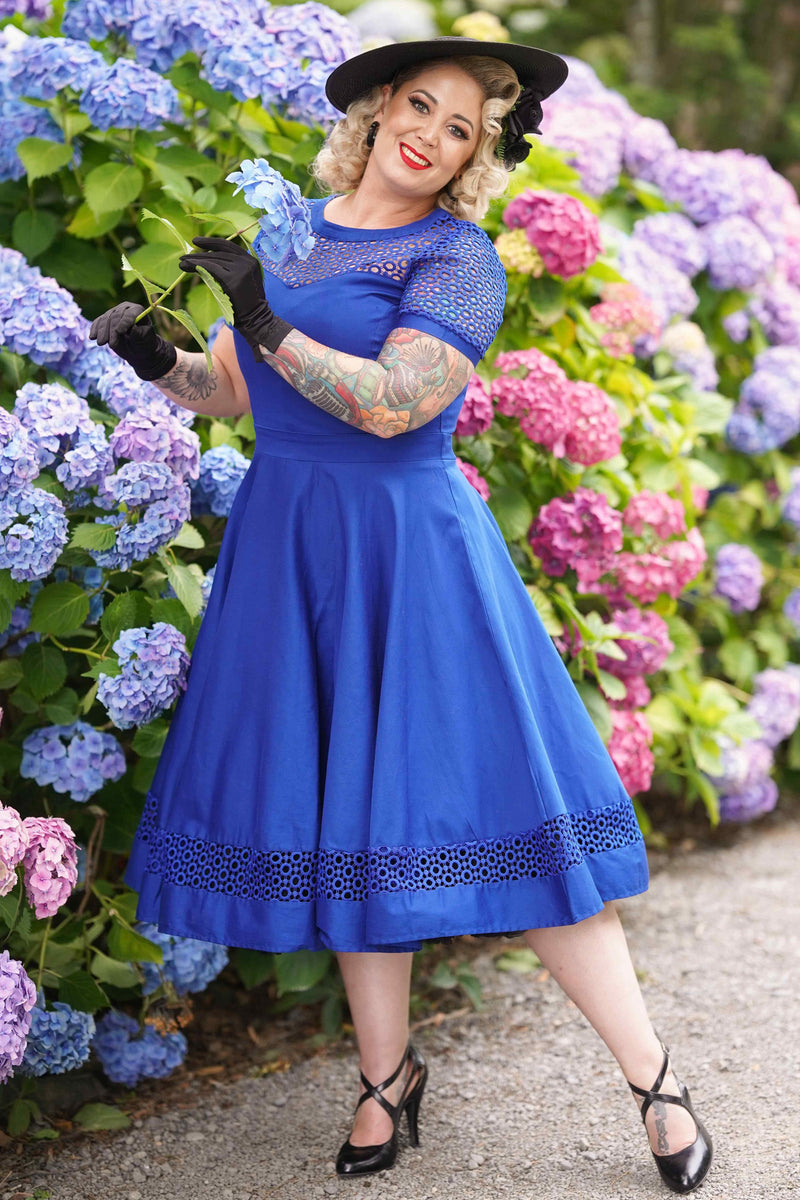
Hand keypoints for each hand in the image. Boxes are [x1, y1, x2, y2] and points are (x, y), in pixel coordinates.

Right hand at [89, 302, 176, 381]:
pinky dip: (94, 329)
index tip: (120, 332)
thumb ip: (140, 334)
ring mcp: (114, 313)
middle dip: (112, 331)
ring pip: (105, 319)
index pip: (130, 313)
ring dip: (102, 332)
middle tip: (112, 345)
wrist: (137, 350)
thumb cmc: (144, 343)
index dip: (125, 321)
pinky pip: (98, 322)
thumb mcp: (145, 340)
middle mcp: (124, 309)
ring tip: (101, 344)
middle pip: (116, 316)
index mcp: (137, 310)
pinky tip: (92, 337)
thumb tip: (133, 328)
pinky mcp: (106, 321)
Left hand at [178, 236, 293, 361]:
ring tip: (182, 263)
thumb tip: (206, 260)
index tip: (195, 241)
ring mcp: (241, 269)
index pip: (228, 246)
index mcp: (250, 260)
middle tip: (183, 256)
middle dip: (199, 254)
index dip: (210, 242)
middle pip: (218, 253)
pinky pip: (211, 268)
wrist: (256, 318)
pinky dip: (198, 266)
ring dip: (195, 261)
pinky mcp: (233, 279)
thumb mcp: (242, 279)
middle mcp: (247, 261)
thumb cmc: (246, 303)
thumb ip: (231, 268)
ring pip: (213, 260)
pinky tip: (188, 266)